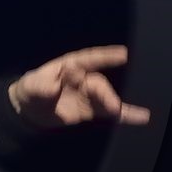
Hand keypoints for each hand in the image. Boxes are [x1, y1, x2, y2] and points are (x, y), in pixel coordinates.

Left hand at [8, 45, 150, 130]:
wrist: (30, 110)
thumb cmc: (32, 89)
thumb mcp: (31, 86)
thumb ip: (41, 86)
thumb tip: (53, 87)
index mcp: (70, 66)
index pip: (90, 59)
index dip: (106, 56)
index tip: (123, 54)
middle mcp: (83, 78)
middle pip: (98, 84)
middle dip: (106, 94)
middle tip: (112, 106)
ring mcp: (88, 95)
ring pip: (106, 98)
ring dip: (117, 105)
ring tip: (131, 113)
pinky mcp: (91, 111)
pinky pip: (109, 113)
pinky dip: (125, 115)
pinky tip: (142, 117)